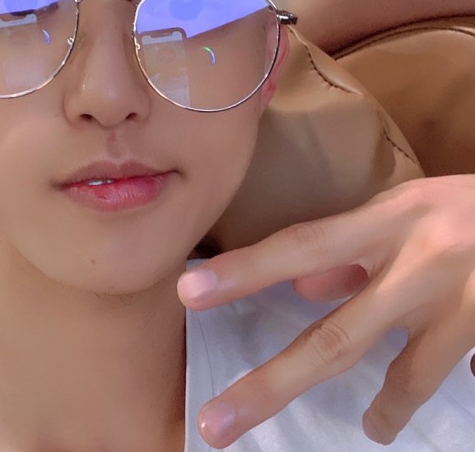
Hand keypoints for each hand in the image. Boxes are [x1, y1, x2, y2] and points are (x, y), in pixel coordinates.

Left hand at [178, 175, 474, 447]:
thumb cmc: (466, 207)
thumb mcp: (407, 210)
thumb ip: (352, 252)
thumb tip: (300, 290)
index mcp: (389, 221)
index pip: (300, 246)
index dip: (245, 270)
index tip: (189, 292)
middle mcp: (420, 263)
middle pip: (336, 336)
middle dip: (272, 385)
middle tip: (217, 424)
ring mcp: (462, 305)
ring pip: (405, 376)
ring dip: (385, 408)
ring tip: (369, 430)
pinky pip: (447, 375)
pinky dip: (423, 394)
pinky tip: (407, 408)